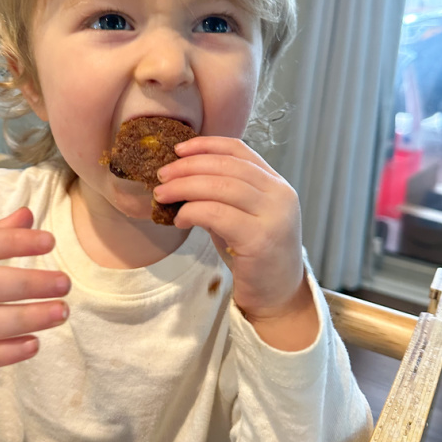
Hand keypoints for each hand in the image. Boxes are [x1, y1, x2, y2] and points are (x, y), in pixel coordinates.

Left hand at [154, 137, 316, 348]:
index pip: (239, 150)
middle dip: (188, 167)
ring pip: (220, 186)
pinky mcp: (259, 239)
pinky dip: (192, 212)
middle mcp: (280, 195)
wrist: (278, 295)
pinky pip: (216, 214)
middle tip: (161, 175)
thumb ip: (222, 194)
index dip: (206, 145)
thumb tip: (179, 176)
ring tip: (162, 195)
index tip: (178, 149)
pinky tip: (179, 221)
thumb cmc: (254, 255)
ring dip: (184, 187)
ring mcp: (273, 216)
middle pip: (226, 166)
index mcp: (276, 184)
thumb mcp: (241, 216)